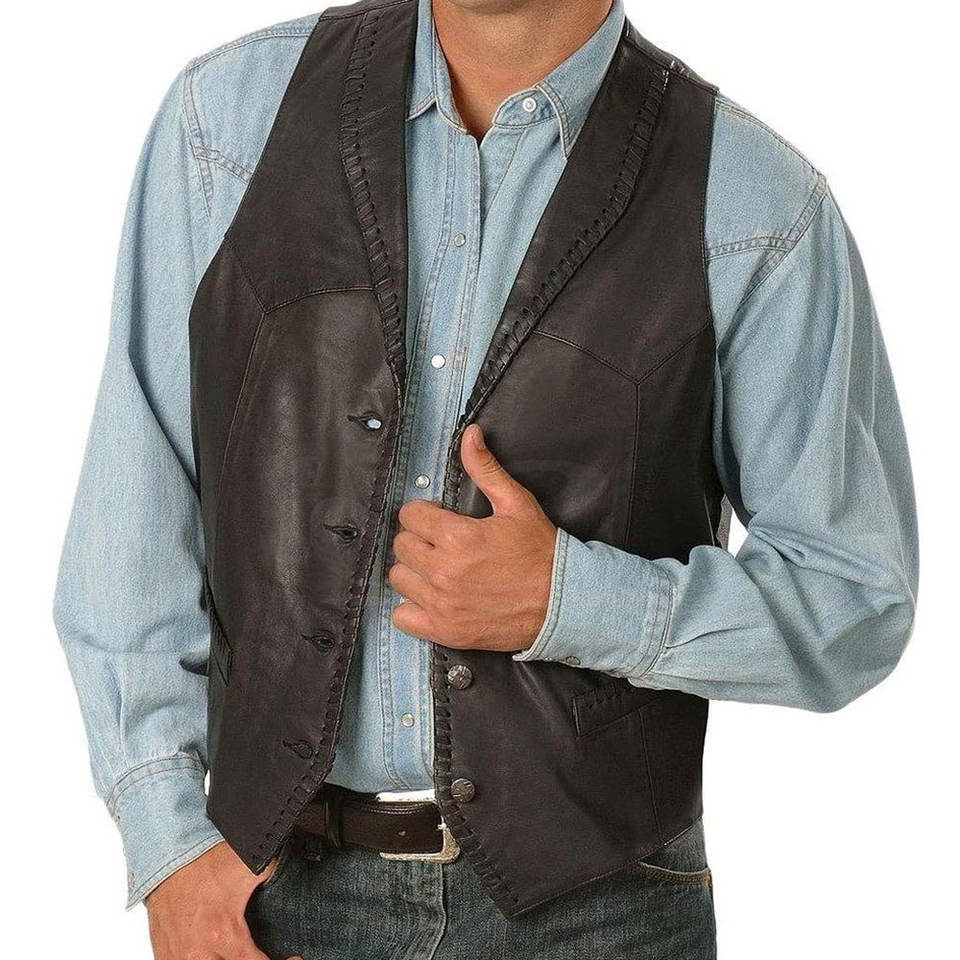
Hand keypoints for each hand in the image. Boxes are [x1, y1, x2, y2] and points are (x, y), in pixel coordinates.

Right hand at [145, 841, 300, 959]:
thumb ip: (275, 875)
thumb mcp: (250, 864)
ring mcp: (179, 958)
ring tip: (244, 956)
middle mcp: (199, 954)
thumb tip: (296, 876)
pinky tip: (220, 955)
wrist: (167, 856)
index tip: (294, 959)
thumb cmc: (204, 861)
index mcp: (223, 934)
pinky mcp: (165, 956)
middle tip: (267, 957)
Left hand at [390, 424, 555, 650]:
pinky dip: (412, 607)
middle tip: (441, 543)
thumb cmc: (540, 552)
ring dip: (414, 570)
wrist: (562, 602)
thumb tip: (469, 435)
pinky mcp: (444, 631)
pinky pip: (402, 617)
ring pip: (399, 578)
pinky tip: (433, 597)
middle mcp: (444, 572)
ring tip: (437, 568)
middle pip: (401, 545)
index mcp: (458, 537)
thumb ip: (486, 468)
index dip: (425, 513)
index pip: (410, 516)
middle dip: (419, 539)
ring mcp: (442, 604)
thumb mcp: (517, 504)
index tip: (440, 519)